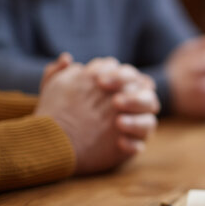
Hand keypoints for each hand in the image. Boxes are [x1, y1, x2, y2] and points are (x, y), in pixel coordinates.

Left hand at [36, 58, 158, 174]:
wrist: (55, 141)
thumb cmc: (61, 111)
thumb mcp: (54, 91)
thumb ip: (58, 73)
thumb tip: (66, 58)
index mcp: (120, 87)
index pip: (131, 75)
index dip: (120, 76)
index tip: (99, 81)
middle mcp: (132, 105)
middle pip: (148, 97)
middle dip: (134, 98)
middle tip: (115, 102)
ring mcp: (133, 126)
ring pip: (150, 121)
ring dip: (137, 121)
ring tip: (118, 123)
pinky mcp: (131, 147)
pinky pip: (140, 145)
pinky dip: (133, 143)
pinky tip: (119, 143)